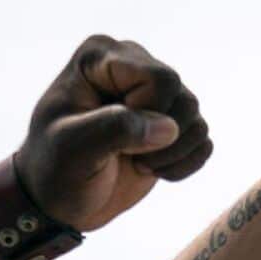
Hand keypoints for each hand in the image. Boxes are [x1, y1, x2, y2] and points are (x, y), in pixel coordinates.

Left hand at [16, 35, 213, 230]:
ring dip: (172, 156)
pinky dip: (184, 165)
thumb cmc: (56, 169)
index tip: (110, 136)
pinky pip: (204, 142)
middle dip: (160, 139)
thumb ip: (116, 129)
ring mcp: (157, 96)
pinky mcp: (173, 125)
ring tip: (137, 164)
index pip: (159, 78)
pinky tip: (153, 171)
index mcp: (102, 57)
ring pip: (197, 121)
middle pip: (184, 99)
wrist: (62, 201)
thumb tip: (170, 128)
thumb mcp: (73, 148)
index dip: (146, 115)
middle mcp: (134, 67)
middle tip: (126, 155)